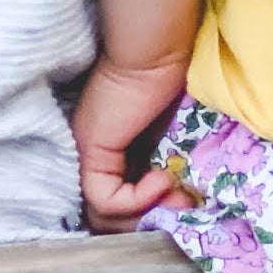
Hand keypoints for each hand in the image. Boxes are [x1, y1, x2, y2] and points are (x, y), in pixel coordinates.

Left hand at [75, 56, 194, 233]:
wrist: (156, 52)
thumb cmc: (170, 80)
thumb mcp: (171, 137)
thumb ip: (169, 165)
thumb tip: (185, 201)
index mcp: (110, 153)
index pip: (116, 205)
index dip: (149, 213)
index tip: (184, 202)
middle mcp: (92, 157)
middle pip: (107, 218)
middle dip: (149, 220)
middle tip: (184, 207)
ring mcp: (86, 156)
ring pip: (102, 216)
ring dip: (145, 213)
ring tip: (176, 193)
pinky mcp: (90, 152)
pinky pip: (106, 199)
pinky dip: (137, 199)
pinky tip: (162, 178)